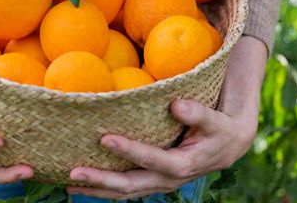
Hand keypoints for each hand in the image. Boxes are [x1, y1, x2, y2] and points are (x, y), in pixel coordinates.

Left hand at [67, 36, 267, 198]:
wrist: (228, 146)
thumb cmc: (220, 128)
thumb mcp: (215, 120)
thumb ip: (197, 113)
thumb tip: (176, 104)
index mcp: (183, 164)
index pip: (152, 159)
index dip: (129, 150)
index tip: (105, 138)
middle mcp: (167, 180)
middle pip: (130, 185)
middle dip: (101, 180)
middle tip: (74, 171)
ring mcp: (158, 183)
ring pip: (124, 191)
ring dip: (97, 188)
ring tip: (68, 183)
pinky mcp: (152, 180)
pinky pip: (125, 188)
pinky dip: (104, 188)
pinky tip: (82, 184)